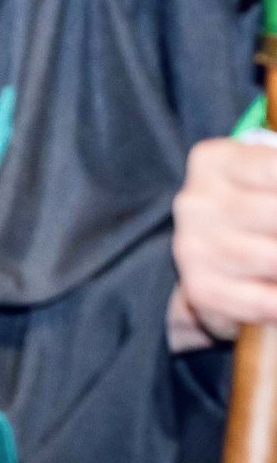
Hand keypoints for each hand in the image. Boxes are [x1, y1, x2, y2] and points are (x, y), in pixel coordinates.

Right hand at [171, 137, 276, 346]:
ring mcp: (193, 247)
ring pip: (270, 259)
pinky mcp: (200, 288)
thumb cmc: (260, 203)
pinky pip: (257, 301)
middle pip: (273, 214)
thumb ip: (275, 170)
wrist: (220, 252)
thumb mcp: (269, 175)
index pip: (272, 167)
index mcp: (214, 161)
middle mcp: (195, 202)